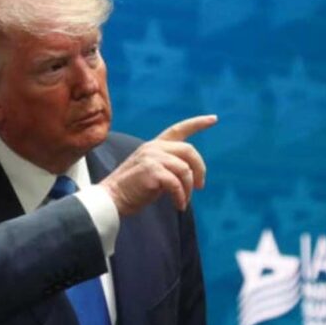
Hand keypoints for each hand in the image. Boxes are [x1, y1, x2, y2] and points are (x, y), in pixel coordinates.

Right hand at [99, 115, 217, 214]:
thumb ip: (168, 167)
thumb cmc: (131, 190)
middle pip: (189, 150)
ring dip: (188, 189)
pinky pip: (177, 184)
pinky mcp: (152, 171)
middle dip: (199, 169)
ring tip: (183, 201)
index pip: (178, 129)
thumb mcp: (151, 172)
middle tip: (200, 187)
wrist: (111, 199)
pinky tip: (178, 206)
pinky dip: (181, 197)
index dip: (198, 123)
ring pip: (185, 169)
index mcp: (153, 145)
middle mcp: (153, 147)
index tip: (214, 119)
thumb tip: (191, 176)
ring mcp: (152, 157)